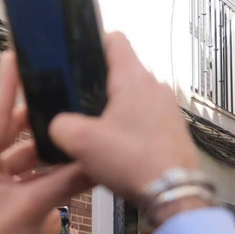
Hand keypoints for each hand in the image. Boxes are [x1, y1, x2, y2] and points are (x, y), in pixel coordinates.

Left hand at [0, 54, 91, 233]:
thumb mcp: (29, 209)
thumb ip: (64, 181)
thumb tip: (97, 159)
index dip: (11, 84)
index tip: (20, 54)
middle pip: (16, 129)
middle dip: (43, 116)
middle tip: (68, 91)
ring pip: (29, 151)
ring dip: (53, 144)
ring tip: (80, 122)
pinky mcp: (10, 192)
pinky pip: (35, 171)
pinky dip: (54, 167)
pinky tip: (78, 157)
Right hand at [49, 33, 201, 200]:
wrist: (175, 194)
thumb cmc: (132, 160)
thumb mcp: (82, 142)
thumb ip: (61, 125)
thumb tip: (59, 125)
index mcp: (133, 77)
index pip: (114, 39)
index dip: (92, 42)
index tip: (75, 58)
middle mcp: (155, 85)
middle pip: (122, 70)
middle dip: (98, 81)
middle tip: (75, 100)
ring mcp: (168, 107)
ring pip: (134, 95)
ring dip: (114, 107)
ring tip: (93, 127)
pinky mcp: (174, 128)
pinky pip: (146, 117)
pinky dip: (130, 125)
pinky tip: (116, 146)